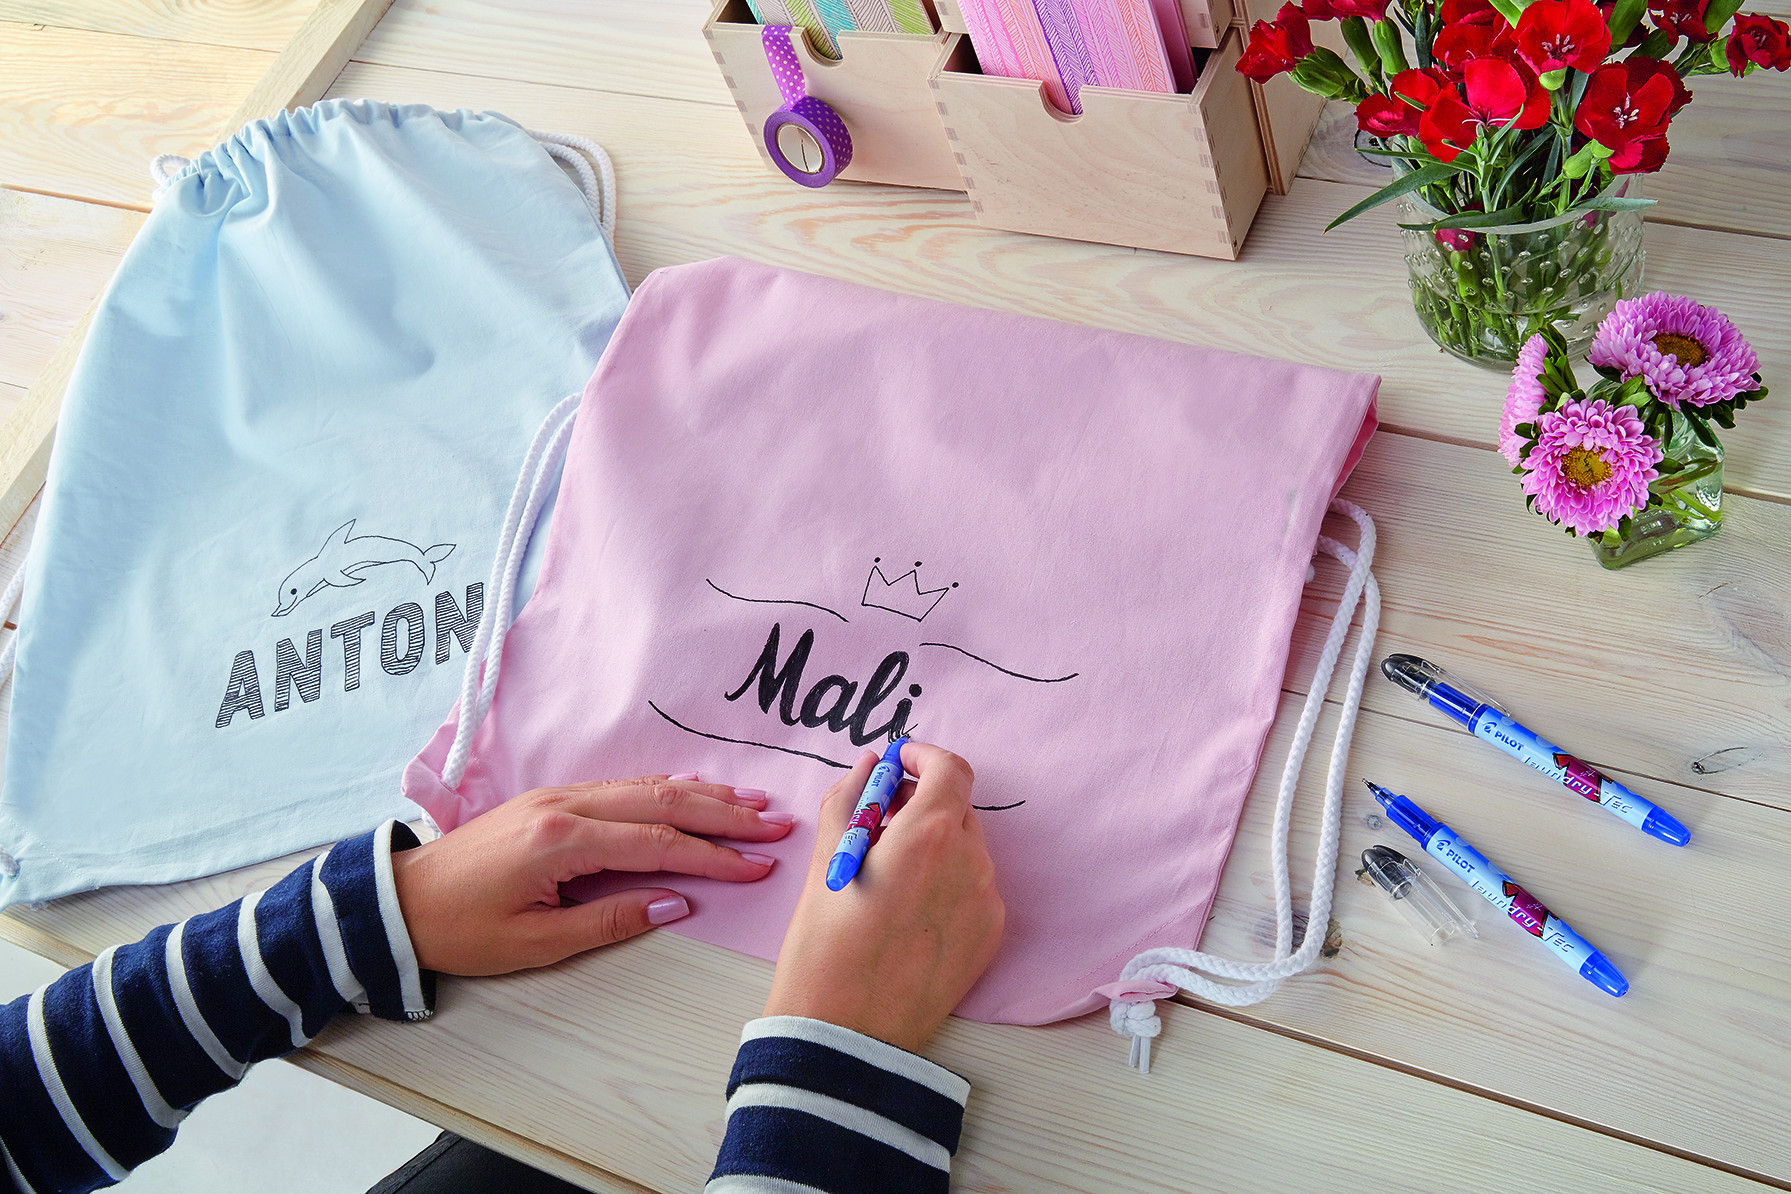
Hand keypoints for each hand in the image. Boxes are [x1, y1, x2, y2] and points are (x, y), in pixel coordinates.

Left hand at [391, 776, 793, 974]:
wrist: (400, 902)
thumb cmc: (461, 930)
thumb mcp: (537, 944)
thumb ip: (611, 920)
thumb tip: (676, 903)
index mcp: (562, 842)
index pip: (658, 844)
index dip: (714, 856)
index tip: (758, 865)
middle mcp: (565, 806)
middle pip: (663, 803)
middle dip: (724, 814)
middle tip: (775, 823)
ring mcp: (558, 797)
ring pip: (646, 788)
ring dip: (703, 795)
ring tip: (752, 803)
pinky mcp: (551, 800)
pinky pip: (622, 786)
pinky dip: (666, 788)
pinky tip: (693, 788)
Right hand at [763, 742, 1003, 1052]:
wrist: (845, 1033)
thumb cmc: (824, 947)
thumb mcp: (826, 861)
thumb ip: (850, 801)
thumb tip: (868, 769)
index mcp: (929, 835)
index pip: (950, 769)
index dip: (923, 757)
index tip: (899, 762)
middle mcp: (970, 862)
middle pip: (958, 808)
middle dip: (922, 803)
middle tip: (880, 820)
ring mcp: (985, 902)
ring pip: (967, 850)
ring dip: (934, 844)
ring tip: (889, 872)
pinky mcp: (989, 938)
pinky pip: (973, 889)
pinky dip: (947, 883)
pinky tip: (908, 909)